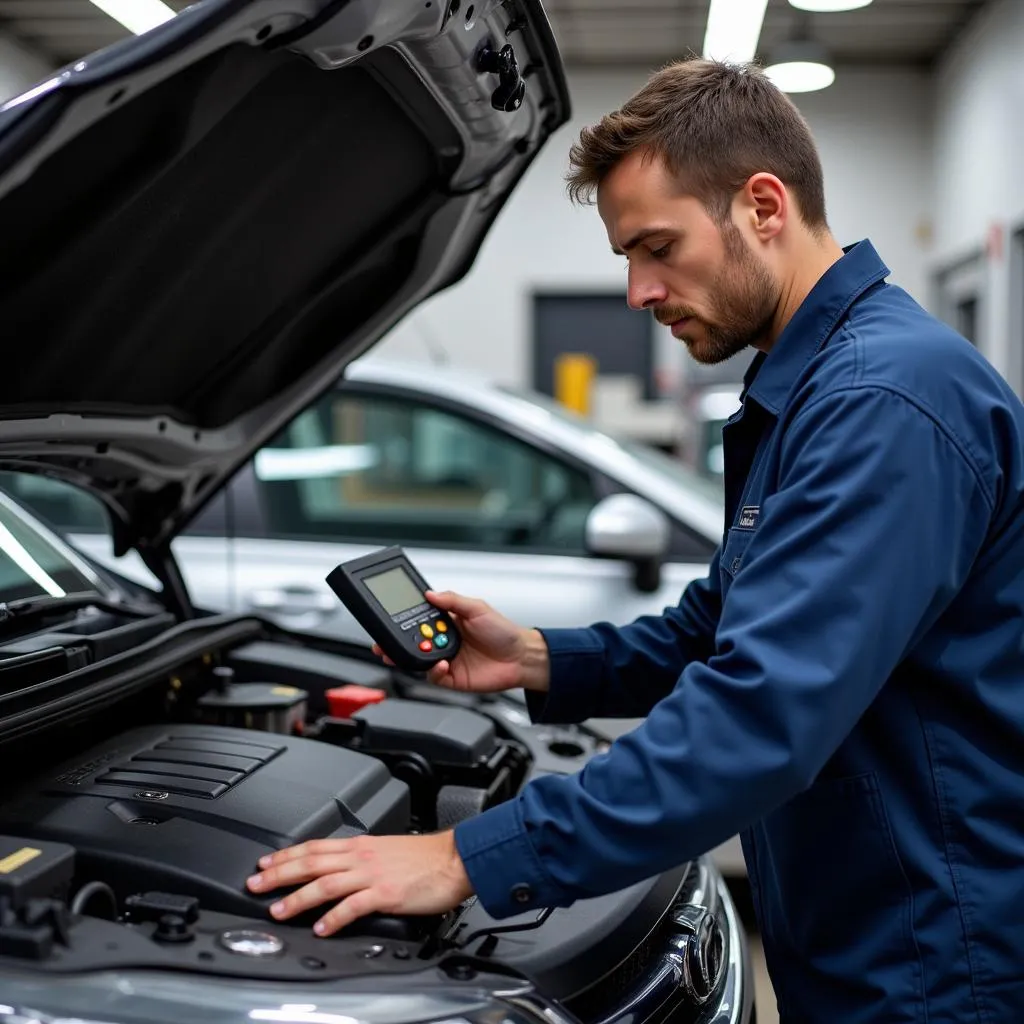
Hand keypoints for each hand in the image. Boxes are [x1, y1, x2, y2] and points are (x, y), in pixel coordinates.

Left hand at [246, 832, 473, 936]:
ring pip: (325, 883)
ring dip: (298, 898)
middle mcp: (361, 857)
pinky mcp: (386, 893)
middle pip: (311, 862)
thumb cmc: (426, 857)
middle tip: (255, 884)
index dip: (286, 855)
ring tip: (278, 910)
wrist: (455, 858)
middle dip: (280, 873)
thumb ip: (362, 861)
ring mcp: (372, 874)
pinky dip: (334, 917)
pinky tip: (321, 928)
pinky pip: (353, 906)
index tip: (264, 863)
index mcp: (361, 845)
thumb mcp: (386, 851)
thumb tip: (340, 872)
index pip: (314, 847)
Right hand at [372, 590, 549, 693]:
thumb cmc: (503, 632)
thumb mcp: (478, 608)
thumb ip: (452, 601)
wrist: (521, 658)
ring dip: (410, 658)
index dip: (402, 622)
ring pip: (418, 661)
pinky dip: (434, 671)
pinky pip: (434, 677)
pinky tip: (442, 663)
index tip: (388, 620)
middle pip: (412, 643)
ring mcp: (446, 660)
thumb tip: (430, 593)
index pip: (417, 622)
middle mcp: (443, 642)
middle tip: (383, 644)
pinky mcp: (452, 678)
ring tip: (409, 653)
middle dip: (394, 644)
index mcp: (447, 623)